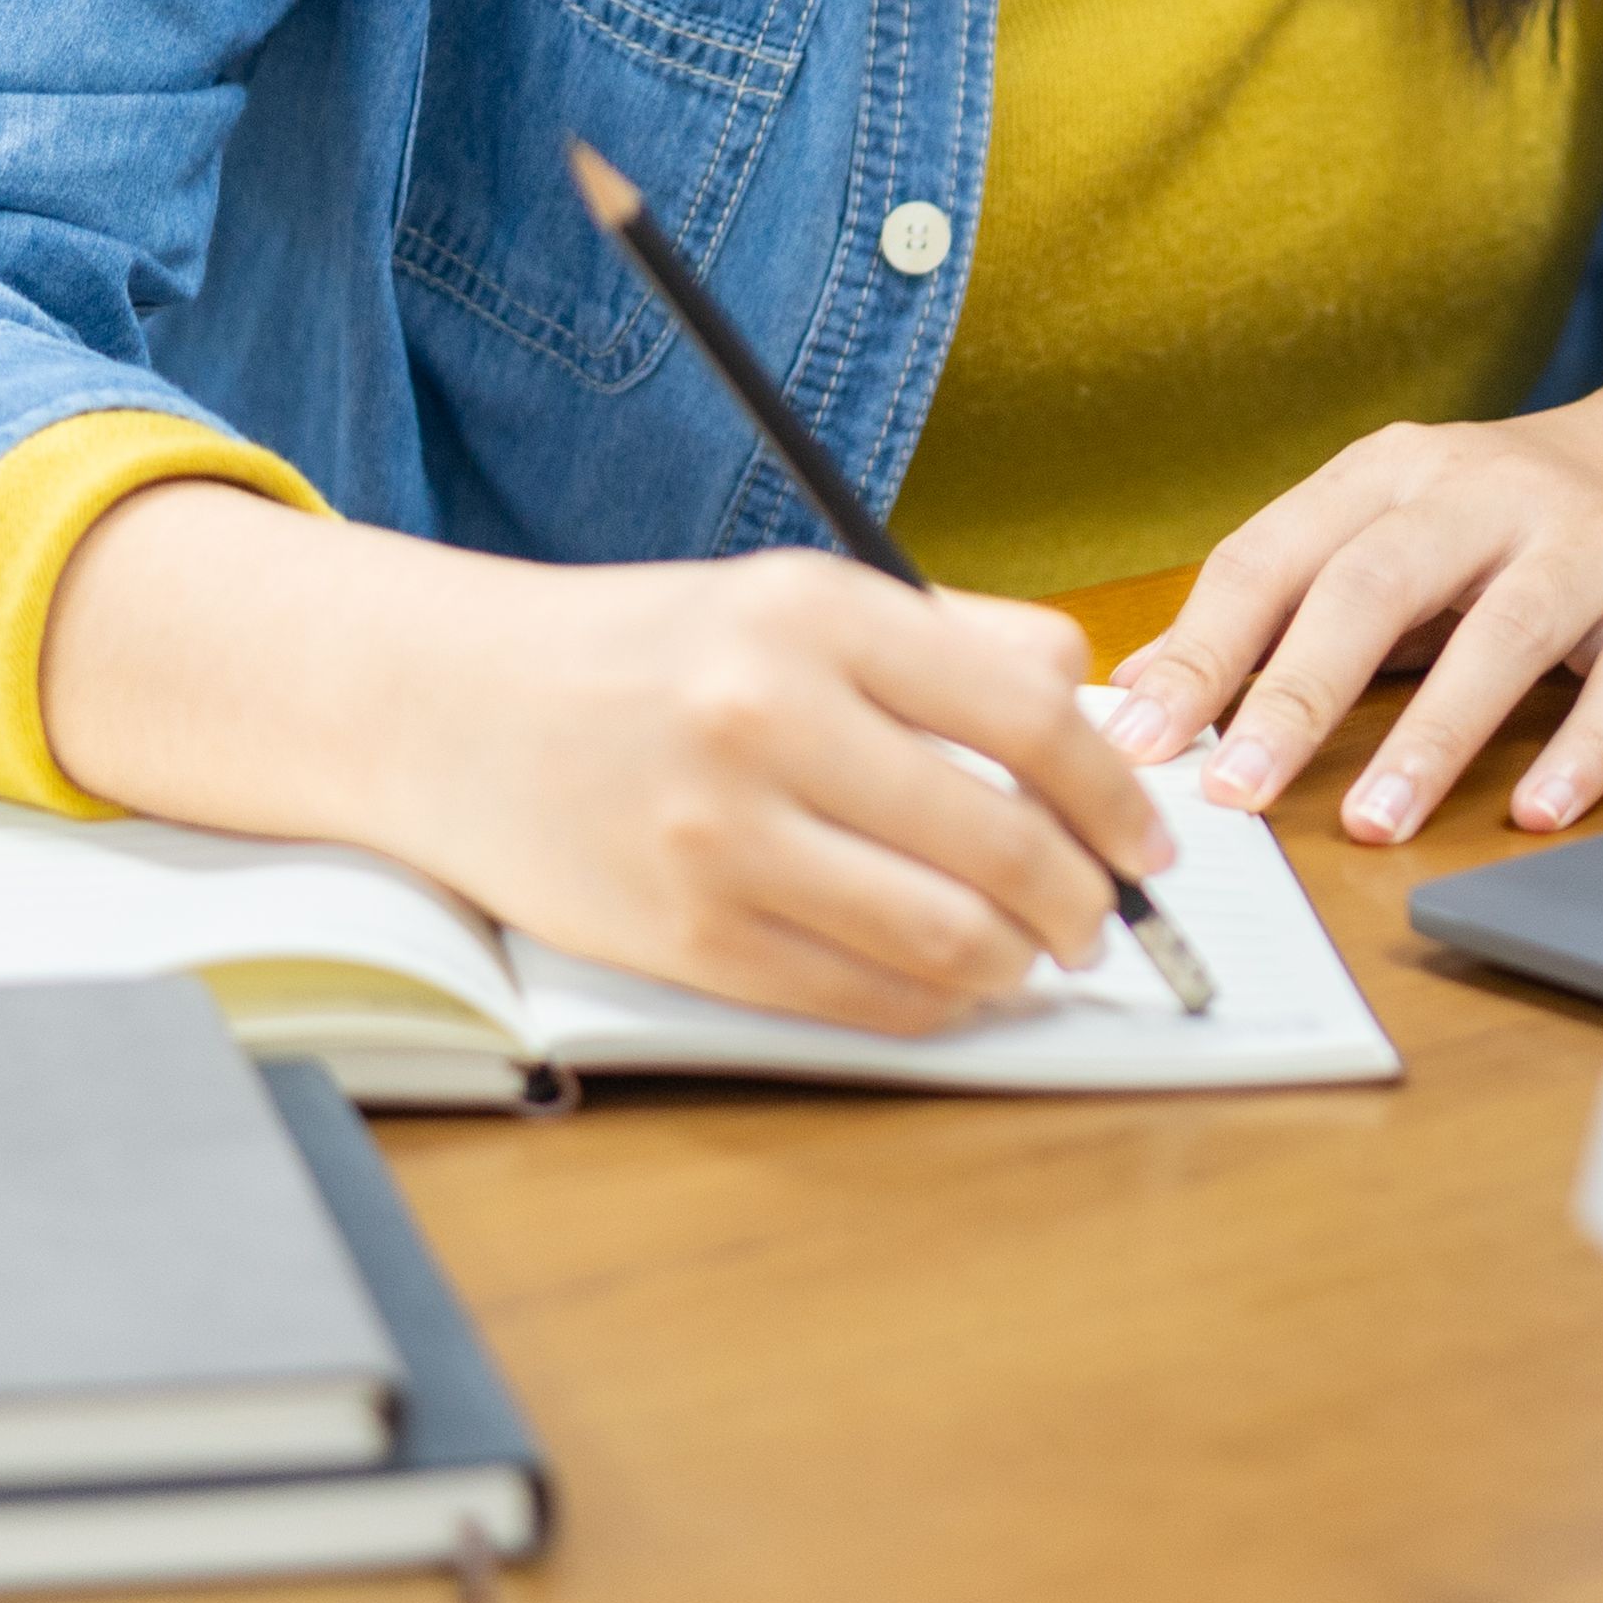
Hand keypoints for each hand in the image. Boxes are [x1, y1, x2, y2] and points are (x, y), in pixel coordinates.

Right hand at [39, 487, 1174, 1034]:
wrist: (451, 706)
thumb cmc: (649, 654)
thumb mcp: (796, 598)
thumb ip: (954, 641)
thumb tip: (1094, 704)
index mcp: (816, 615)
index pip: (1030, 714)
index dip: (1117, 794)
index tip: (1151, 837)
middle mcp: (768, 718)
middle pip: (1001, 838)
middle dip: (1086, 897)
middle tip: (1107, 916)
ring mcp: (719, 835)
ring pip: (942, 934)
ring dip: (1019, 962)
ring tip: (1035, 955)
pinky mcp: (681, 934)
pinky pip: (854, 995)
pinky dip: (934, 1004)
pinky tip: (954, 986)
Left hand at [1101, 307, 1602, 843]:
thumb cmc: (1520, 521)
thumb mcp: (1398, 529)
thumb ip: (1287, 604)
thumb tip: (1145, 699)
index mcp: (1393, 472)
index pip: (1274, 556)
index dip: (1202, 652)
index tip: (1141, 742)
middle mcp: (1485, 491)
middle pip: (1374, 586)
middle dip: (1296, 695)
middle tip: (1238, 793)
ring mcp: (1588, 541)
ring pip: (1501, 633)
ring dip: (1432, 734)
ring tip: (1376, 823)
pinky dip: (1583, 750)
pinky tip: (1538, 812)